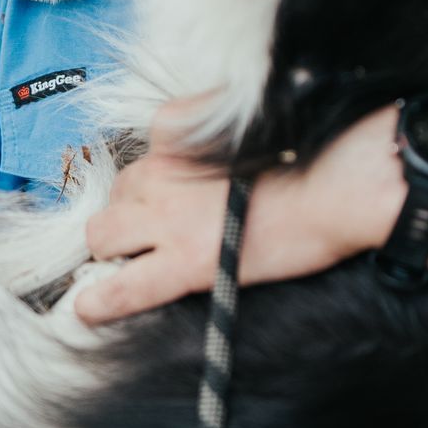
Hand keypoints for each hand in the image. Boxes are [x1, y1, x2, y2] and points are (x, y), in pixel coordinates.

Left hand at [74, 104, 405, 325]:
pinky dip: (100, 301)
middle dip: (133, 209)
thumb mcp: (249, 118)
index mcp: (175, 129)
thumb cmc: (314, 150)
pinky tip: (87, 309)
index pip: (147, 150)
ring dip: (114, 247)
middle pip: (119, 191)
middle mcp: (161, 169)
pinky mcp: (183, 263)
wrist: (339, 186)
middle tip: (164, 229)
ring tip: (131, 263)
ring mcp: (166, 218)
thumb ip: (214, 128)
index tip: (188, 187)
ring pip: (102, 233)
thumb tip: (211, 148)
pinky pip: (121, 288)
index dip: (165, 173)